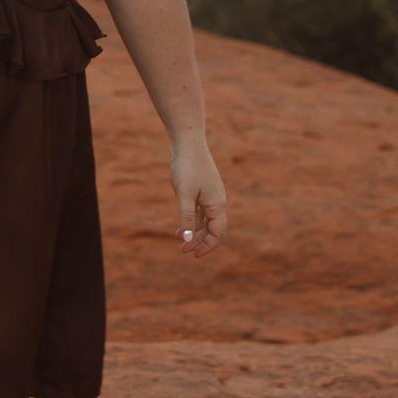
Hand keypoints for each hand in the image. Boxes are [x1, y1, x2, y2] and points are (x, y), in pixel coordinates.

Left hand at [170, 138, 227, 257]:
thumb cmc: (187, 167)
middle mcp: (217, 202)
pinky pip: (199, 212)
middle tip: (183, 250)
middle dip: (200, 241)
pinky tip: (179, 228)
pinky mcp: (201, 191)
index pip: (218, 233)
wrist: (188, 143)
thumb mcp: (184, 194)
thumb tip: (187, 239)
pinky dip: (192, 221)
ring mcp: (210, 196)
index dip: (207, 246)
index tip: (193, 254)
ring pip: (205, 221)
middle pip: (213, 229)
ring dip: (195, 232)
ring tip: (180, 241)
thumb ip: (186, 217)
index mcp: (217, 205)